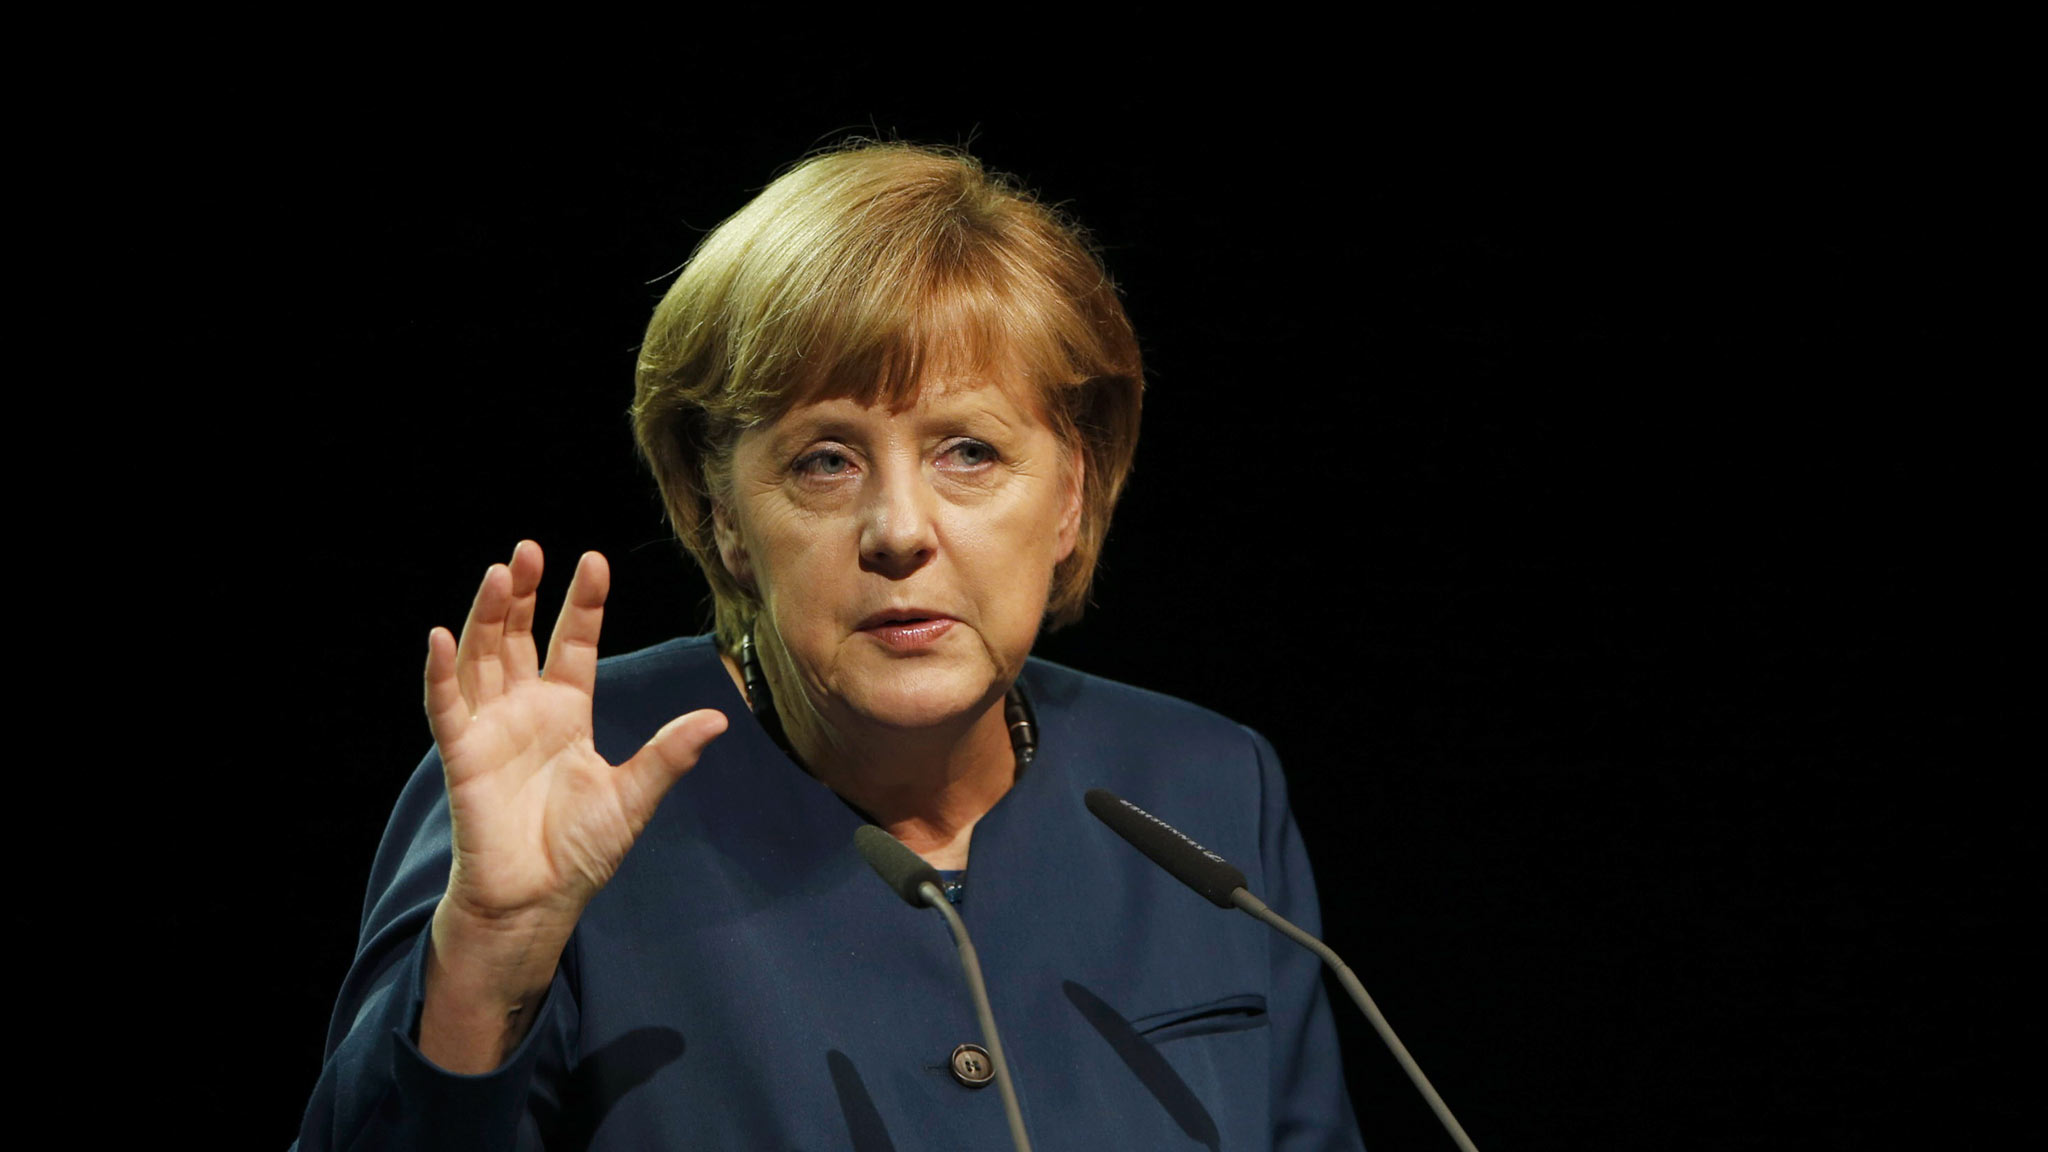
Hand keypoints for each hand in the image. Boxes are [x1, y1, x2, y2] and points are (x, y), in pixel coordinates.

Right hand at [419, 541, 725, 1068]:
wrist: (538, 901)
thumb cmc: (581, 851)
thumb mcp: (633, 796)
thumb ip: (668, 755)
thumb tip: (718, 718)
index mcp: (567, 713)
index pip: (573, 643)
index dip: (582, 603)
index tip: (594, 560)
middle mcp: (526, 711)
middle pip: (521, 637)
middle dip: (526, 593)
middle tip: (529, 549)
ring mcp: (492, 729)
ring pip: (483, 657)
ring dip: (488, 616)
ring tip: (500, 573)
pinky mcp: (462, 755)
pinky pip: (447, 706)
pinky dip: (442, 672)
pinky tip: (441, 636)